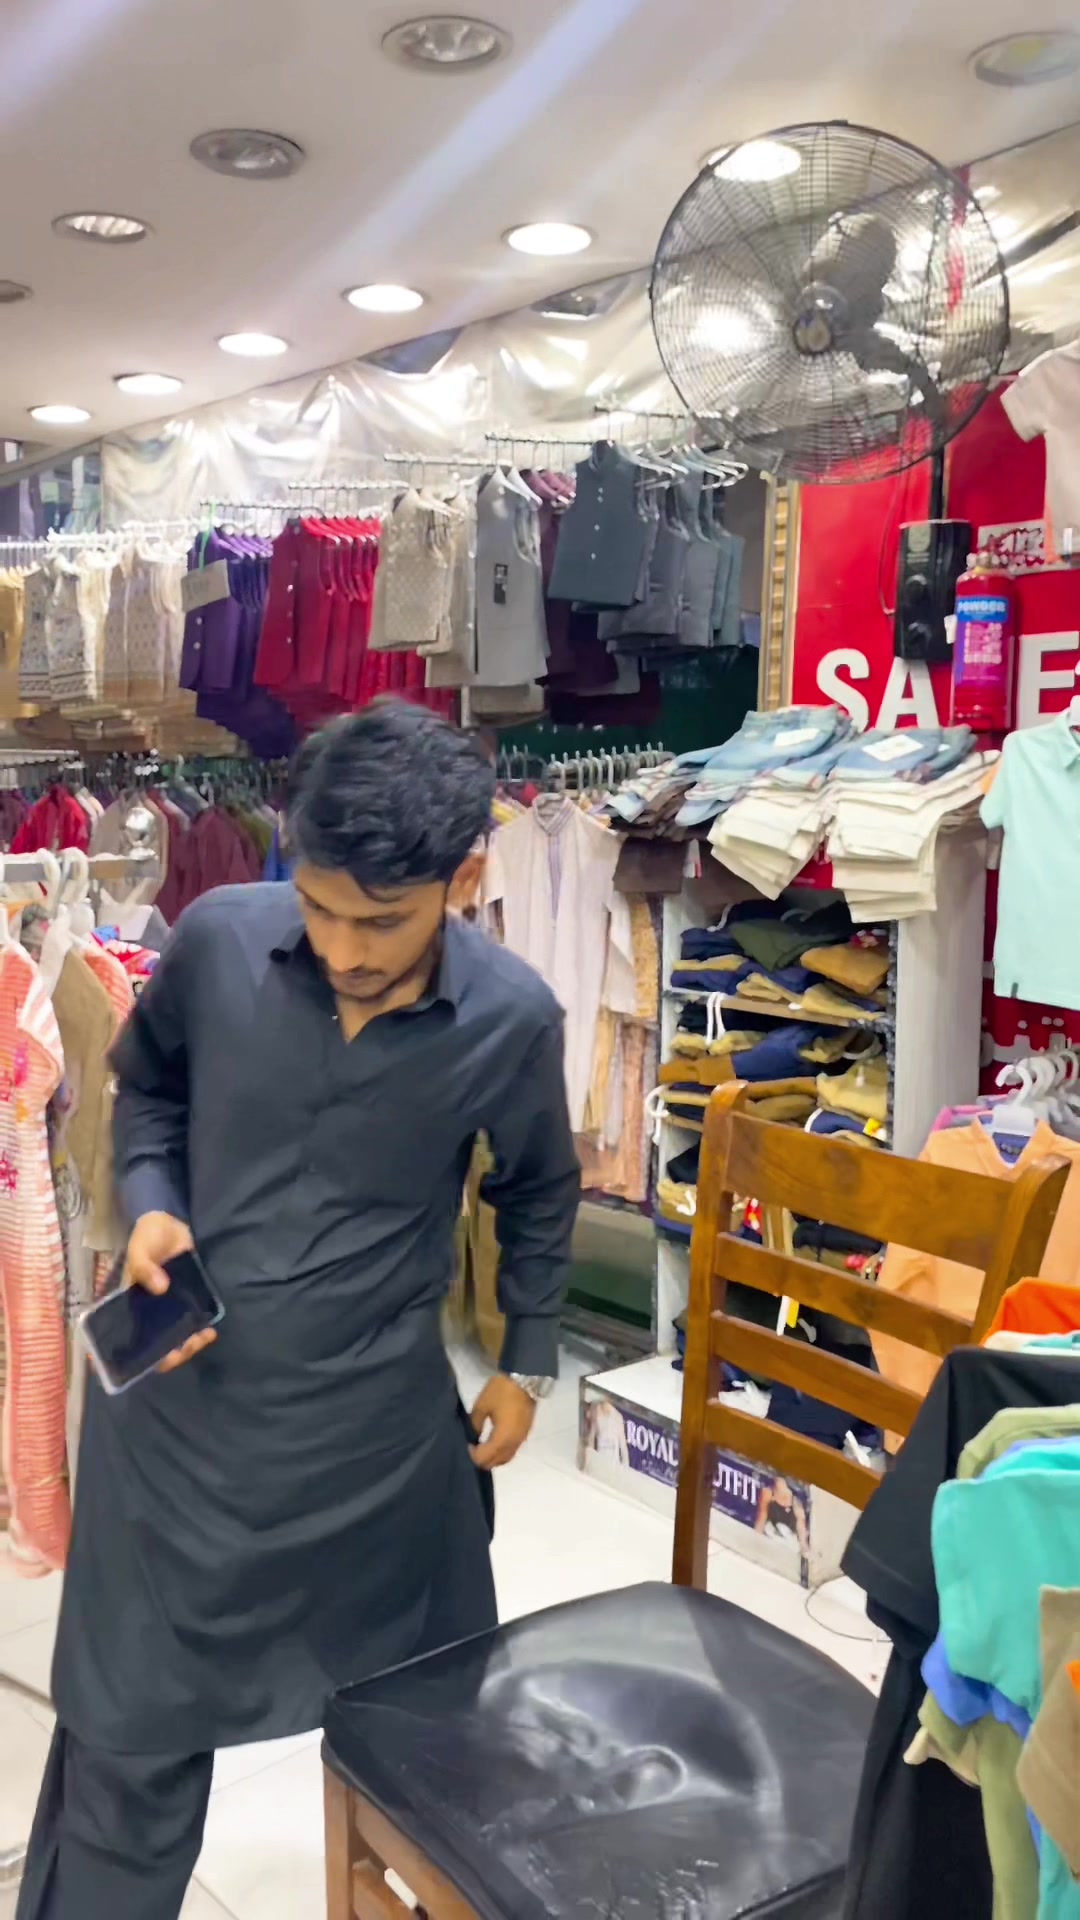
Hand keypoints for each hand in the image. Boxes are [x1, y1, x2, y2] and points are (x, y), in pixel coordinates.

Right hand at [124, 1212, 216, 1374]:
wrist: (171, 1222)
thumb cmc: (147, 1236)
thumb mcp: (140, 1247)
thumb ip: (143, 1265)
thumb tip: (160, 1288)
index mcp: (131, 1305)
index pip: (130, 1339)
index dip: (138, 1356)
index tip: (156, 1360)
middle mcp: (149, 1313)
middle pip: (157, 1345)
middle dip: (173, 1353)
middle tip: (189, 1344)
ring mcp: (169, 1308)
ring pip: (176, 1337)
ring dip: (189, 1343)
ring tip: (204, 1336)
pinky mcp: (188, 1299)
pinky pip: (193, 1321)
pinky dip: (200, 1329)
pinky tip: (211, 1328)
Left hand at [469, 1374, 535, 1470]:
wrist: (525, 1380)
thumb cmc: (501, 1392)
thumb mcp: (481, 1406)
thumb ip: (475, 1425)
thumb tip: (473, 1437)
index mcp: (502, 1438)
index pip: (485, 1458)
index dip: (473, 1455)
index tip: (468, 1443)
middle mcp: (513, 1444)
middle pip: (496, 1463)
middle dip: (483, 1459)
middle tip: (474, 1448)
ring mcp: (521, 1439)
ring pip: (506, 1459)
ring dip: (493, 1457)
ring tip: (483, 1447)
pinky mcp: (525, 1434)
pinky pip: (512, 1451)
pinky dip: (502, 1452)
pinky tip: (494, 1441)